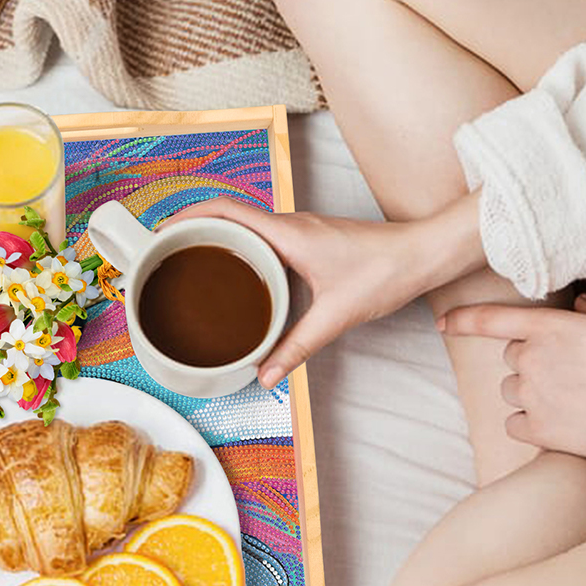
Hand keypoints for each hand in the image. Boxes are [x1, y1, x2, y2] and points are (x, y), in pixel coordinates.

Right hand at [165, 196, 475, 388]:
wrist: (423, 254)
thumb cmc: (385, 272)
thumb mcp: (335, 316)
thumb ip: (296, 347)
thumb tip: (266, 375)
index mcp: (287, 232)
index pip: (225, 210)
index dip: (187, 215)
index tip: (161, 231)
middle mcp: (289, 224)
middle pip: (227, 215)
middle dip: (192, 228)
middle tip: (166, 252)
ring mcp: (298, 229)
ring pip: (245, 225)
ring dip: (216, 237)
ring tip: (191, 263)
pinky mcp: (308, 239)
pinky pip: (262, 236)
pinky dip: (240, 248)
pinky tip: (237, 275)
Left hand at [442, 295, 585, 477]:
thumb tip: (579, 305)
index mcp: (551, 327)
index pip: (490, 319)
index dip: (461, 319)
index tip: (442, 323)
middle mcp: (532, 358)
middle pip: (510, 357)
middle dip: (530, 362)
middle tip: (567, 373)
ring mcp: (531, 394)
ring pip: (510, 390)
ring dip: (529, 393)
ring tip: (570, 400)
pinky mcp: (536, 429)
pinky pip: (513, 423)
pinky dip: (529, 425)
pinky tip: (559, 425)